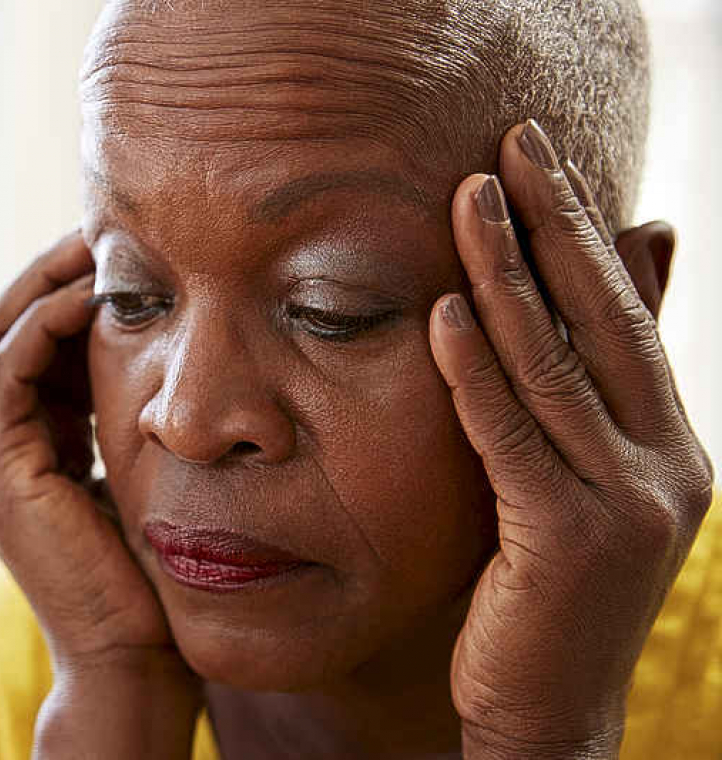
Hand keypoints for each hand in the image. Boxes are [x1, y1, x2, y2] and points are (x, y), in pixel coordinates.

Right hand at [0, 232, 199, 757]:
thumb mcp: (137, 472)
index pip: (29, 345)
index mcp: (26, 447)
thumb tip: (165, 358)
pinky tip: (93, 296)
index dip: (64, 291)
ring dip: (40, 283)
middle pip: (0, 328)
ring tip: (95, 244)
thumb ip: (127, 421)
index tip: (119, 252)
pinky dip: (42, 325)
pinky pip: (6, 372)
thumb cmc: (152, 567)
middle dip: (46, 273)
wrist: (135, 652)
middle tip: (101, 227)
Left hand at [430, 120, 713, 758]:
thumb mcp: (575, 478)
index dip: (582, 230)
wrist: (547, 707)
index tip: (539, 159)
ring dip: (513, 275)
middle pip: (603, 319)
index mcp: (665, 438)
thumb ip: (585, 390)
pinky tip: (446, 312)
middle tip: (516, 142)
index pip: (622, 311)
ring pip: (559, 367)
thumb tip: (628, 265)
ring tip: (474, 195)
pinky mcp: (569, 541)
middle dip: (557, 224)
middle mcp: (663, 460)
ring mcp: (626, 502)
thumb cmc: (545, 586)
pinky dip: (479, 374)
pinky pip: (512, 439)